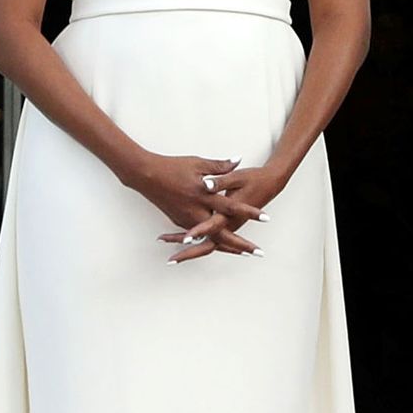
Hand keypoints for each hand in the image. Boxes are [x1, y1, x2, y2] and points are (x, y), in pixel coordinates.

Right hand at [129, 152, 265, 259]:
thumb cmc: (173, 167)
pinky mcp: (181, 221)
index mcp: (204, 195)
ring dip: (228, 247)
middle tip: (258, 253)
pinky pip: (199, 236)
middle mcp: (196, 211)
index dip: (250, 212)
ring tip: (244, 253)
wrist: (146, 175)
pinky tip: (222, 246)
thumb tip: (238, 159)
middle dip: (241, 245)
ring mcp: (188, 219)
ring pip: (210, 239)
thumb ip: (220, 166)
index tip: (266, 218)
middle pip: (222, 234)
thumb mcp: (199, 164)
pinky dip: (211, 241)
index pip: (232, 206)